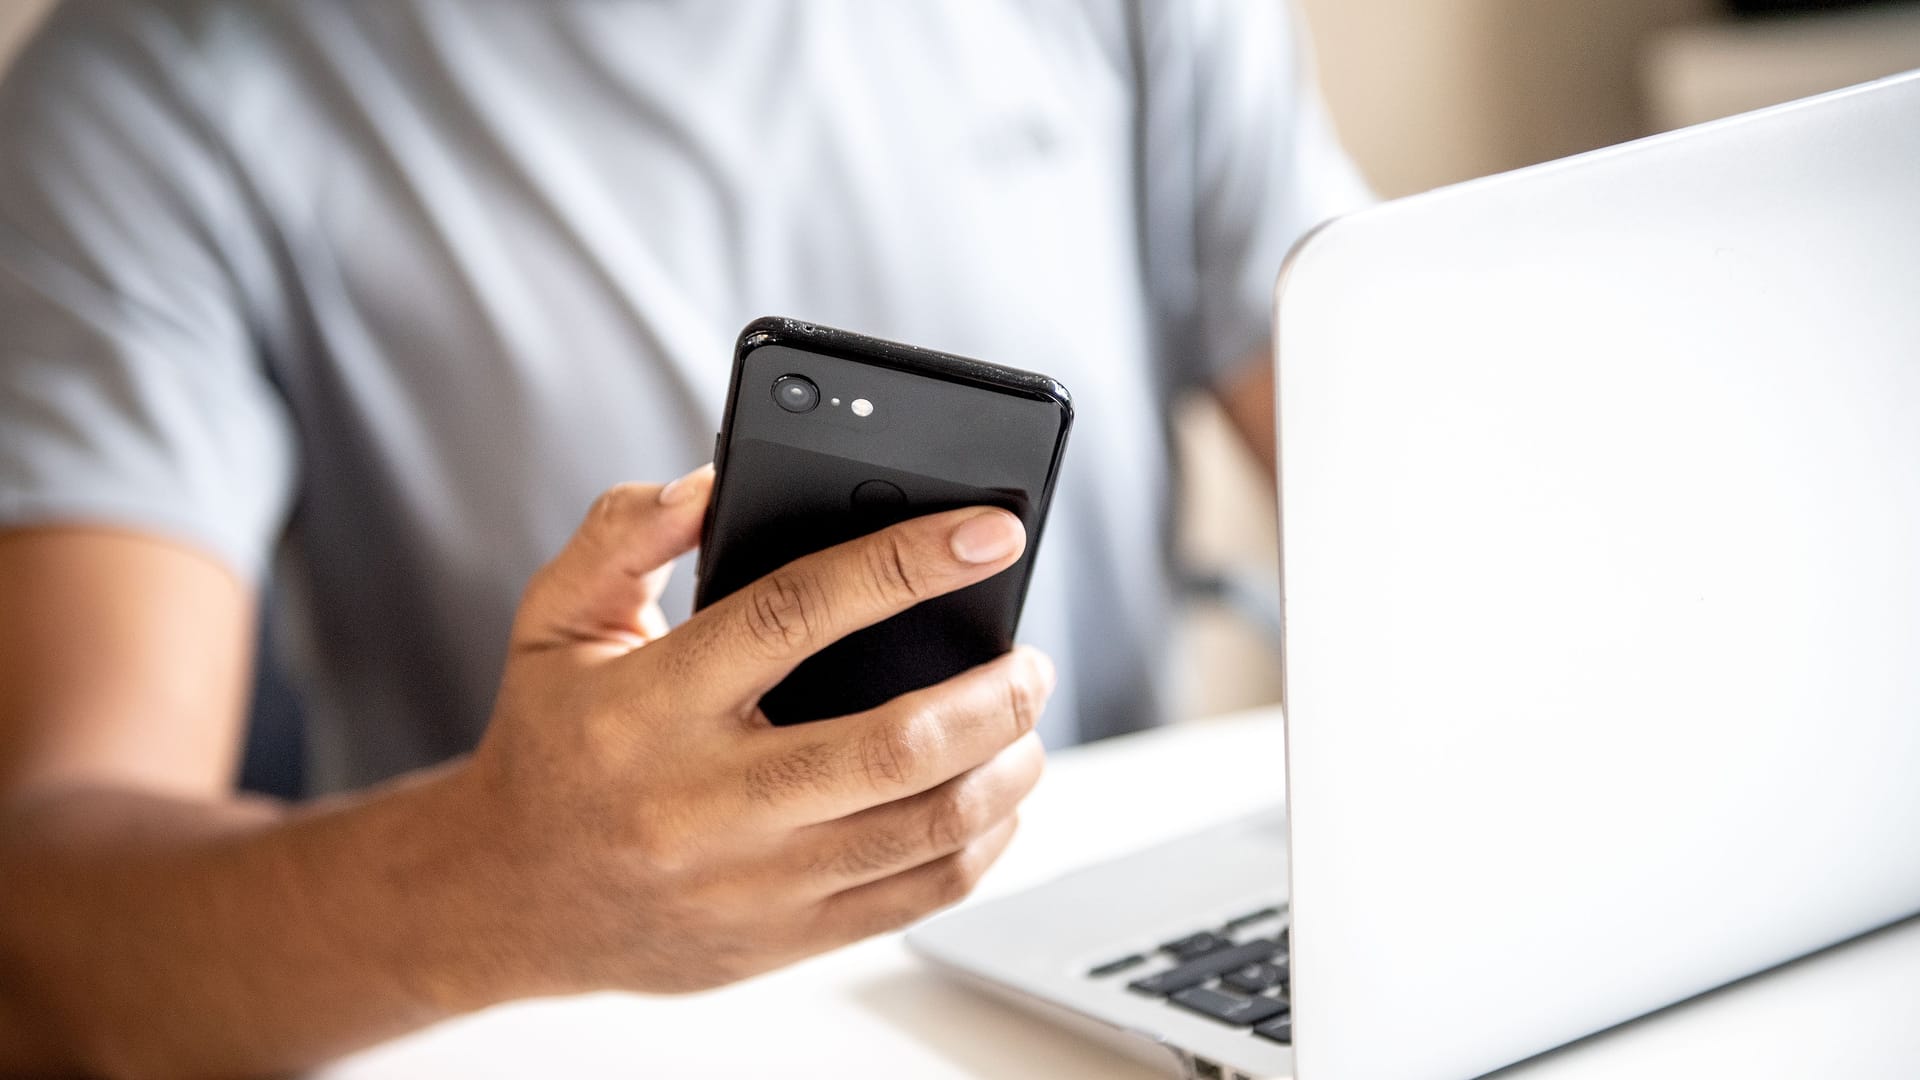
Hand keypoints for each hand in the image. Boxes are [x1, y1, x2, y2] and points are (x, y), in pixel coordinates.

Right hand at [454, 465, 1052, 1000]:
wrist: (505, 898)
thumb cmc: (551, 741)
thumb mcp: (553, 620)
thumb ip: (623, 535)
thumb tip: (712, 481)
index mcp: (649, 702)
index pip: (798, 613)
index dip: (908, 563)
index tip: (992, 532)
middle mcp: (701, 799)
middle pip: (891, 746)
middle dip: (992, 694)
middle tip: (1031, 659)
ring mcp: (747, 882)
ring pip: (921, 829)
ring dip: (1005, 769)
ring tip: (1023, 722)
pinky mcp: (779, 940)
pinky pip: (913, 896)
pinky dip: (980, 845)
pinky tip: (996, 800)